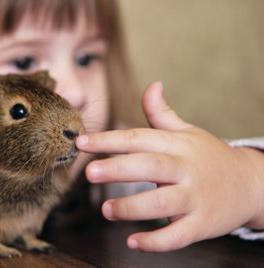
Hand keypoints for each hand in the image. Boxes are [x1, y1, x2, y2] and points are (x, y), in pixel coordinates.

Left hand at [76, 82, 263, 251]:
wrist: (252, 184)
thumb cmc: (210, 156)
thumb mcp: (188, 132)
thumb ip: (162, 113)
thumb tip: (151, 85)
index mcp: (177, 144)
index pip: (138, 138)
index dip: (108, 140)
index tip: (81, 143)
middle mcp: (185, 168)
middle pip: (150, 166)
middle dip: (118, 168)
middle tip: (89, 172)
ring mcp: (195, 197)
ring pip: (162, 202)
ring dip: (132, 207)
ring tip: (106, 209)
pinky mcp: (203, 224)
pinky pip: (178, 235)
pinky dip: (156, 241)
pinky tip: (132, 242)